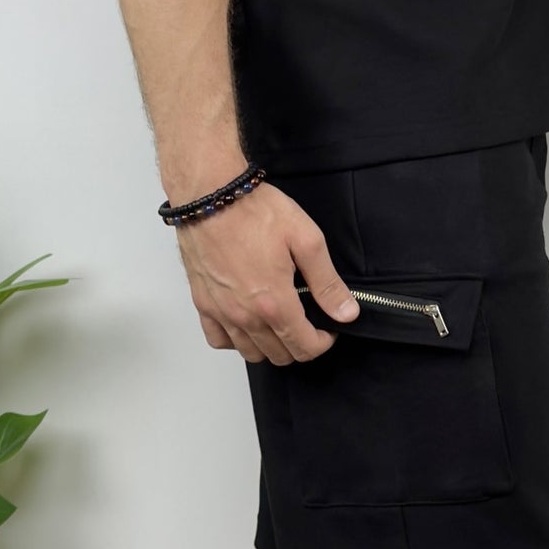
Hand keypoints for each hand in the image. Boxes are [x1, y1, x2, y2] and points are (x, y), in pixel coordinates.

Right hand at [175, 182, 360, 363]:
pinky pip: (218, 340)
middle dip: (299, 345)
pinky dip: (235, 341)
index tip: (328, 329)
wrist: (210, 194)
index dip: (323, 343)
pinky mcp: (202, 302)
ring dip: (270, 346)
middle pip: (279, 355)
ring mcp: (221, 312)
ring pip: (250, 353)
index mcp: (275, 303)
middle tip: (306, 324)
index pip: (304, 347)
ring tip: (279, 324)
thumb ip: (327, 282)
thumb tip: (346, 312)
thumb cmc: (255, 212)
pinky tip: (246, 325)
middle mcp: (246, 316)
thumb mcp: (306, 240)